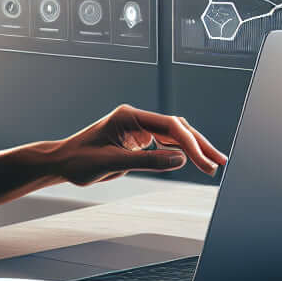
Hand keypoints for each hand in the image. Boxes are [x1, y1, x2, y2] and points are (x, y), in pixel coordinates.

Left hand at [53, 103, 228, 186]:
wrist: (62, 162)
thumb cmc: (80, 160)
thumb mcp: (113, 162)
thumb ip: (147, 161)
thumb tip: (180, 160)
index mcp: (129, 116)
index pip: (169, 126)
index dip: (191, 144)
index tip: (204, 162)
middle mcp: (136, 119)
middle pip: (176, 128)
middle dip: (199, 145)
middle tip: (218, 162)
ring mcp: (137, 129)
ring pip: (173, 135)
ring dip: (192, 149)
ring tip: (211, 164)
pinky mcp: (137, 140)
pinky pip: (164, 144)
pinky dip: (178, 153)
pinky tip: (191, 161)